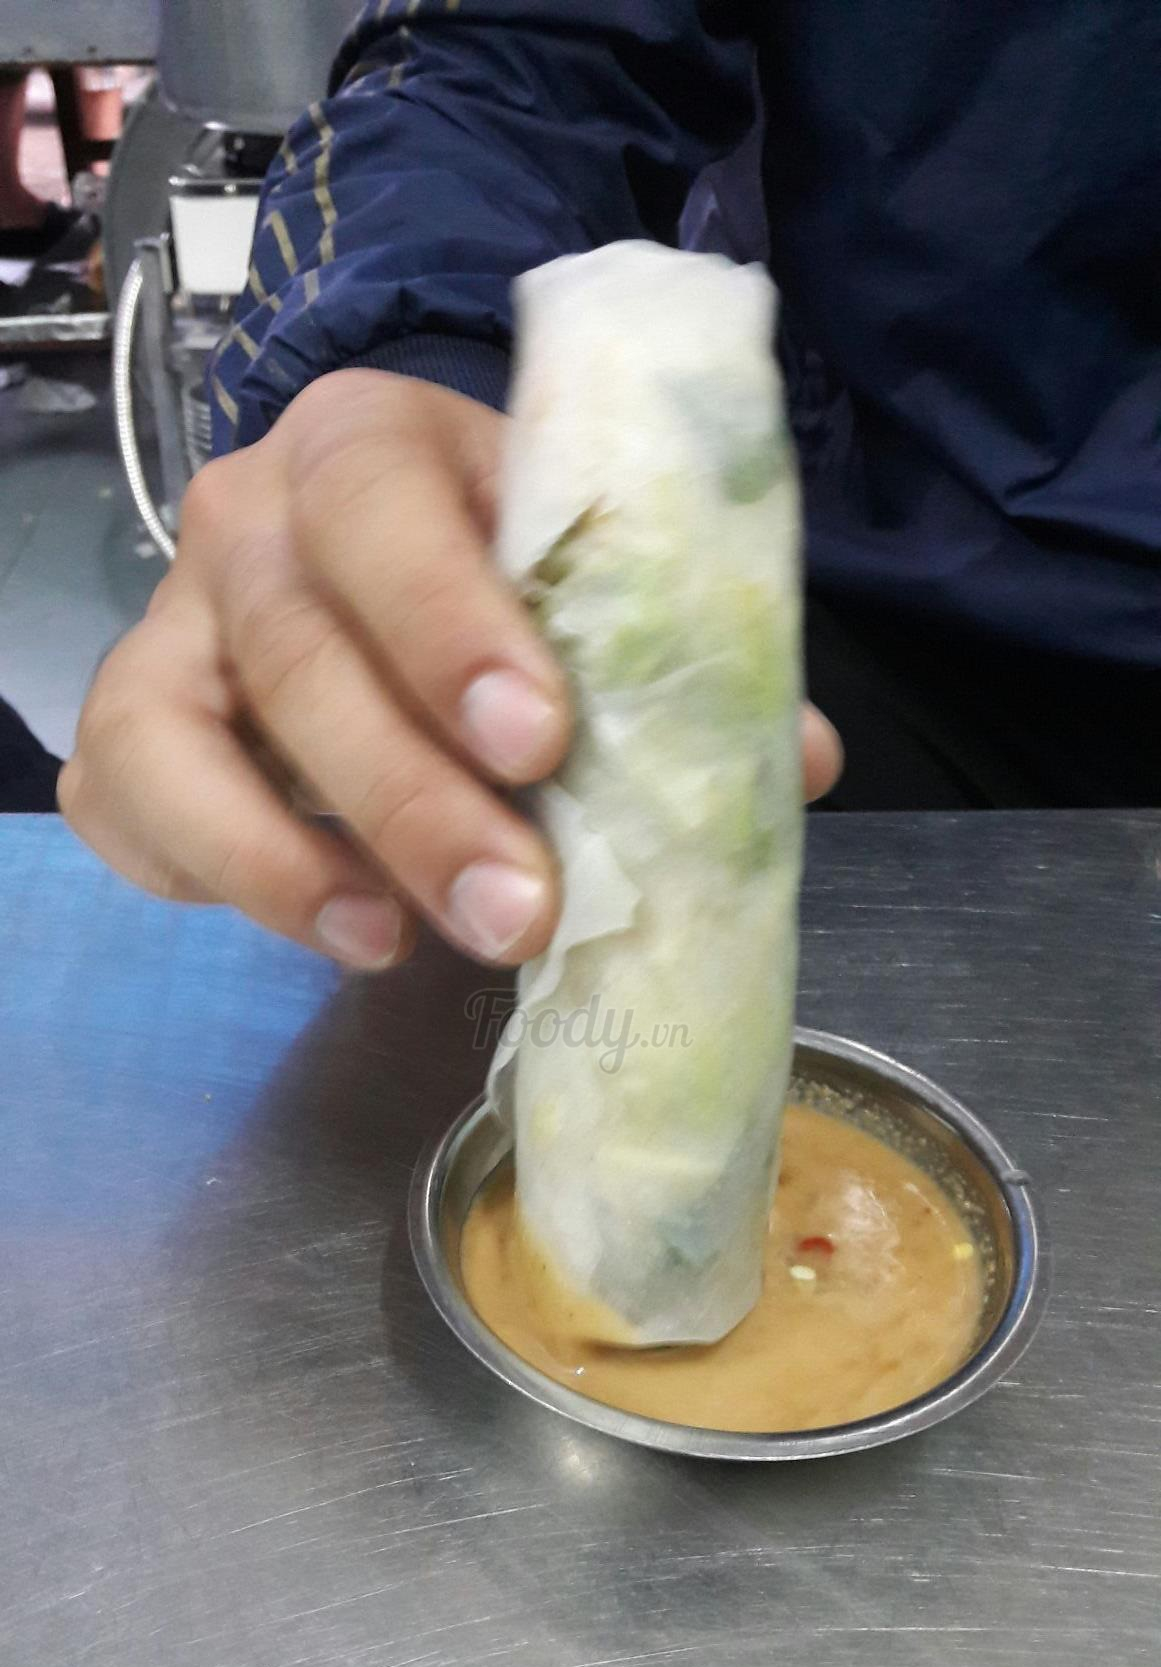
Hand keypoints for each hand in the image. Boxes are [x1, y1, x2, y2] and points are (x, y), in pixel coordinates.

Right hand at [61, 371, 842, 969]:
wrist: (372, 573)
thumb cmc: (496, 577)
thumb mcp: (583, 582)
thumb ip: (672, 656)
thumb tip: (795, 760)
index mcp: (373, 444)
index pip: (385, 502)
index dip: (450, 621)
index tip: (540, 741)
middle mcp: (252, 518)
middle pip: (296, 645)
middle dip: (409, 792)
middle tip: (517, 908)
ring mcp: (175, 622)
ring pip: (176, 732)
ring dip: (286, 860)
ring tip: (398, 943)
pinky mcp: (135, 724)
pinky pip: (127, 801)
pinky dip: (214, 877)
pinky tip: (336, 927)